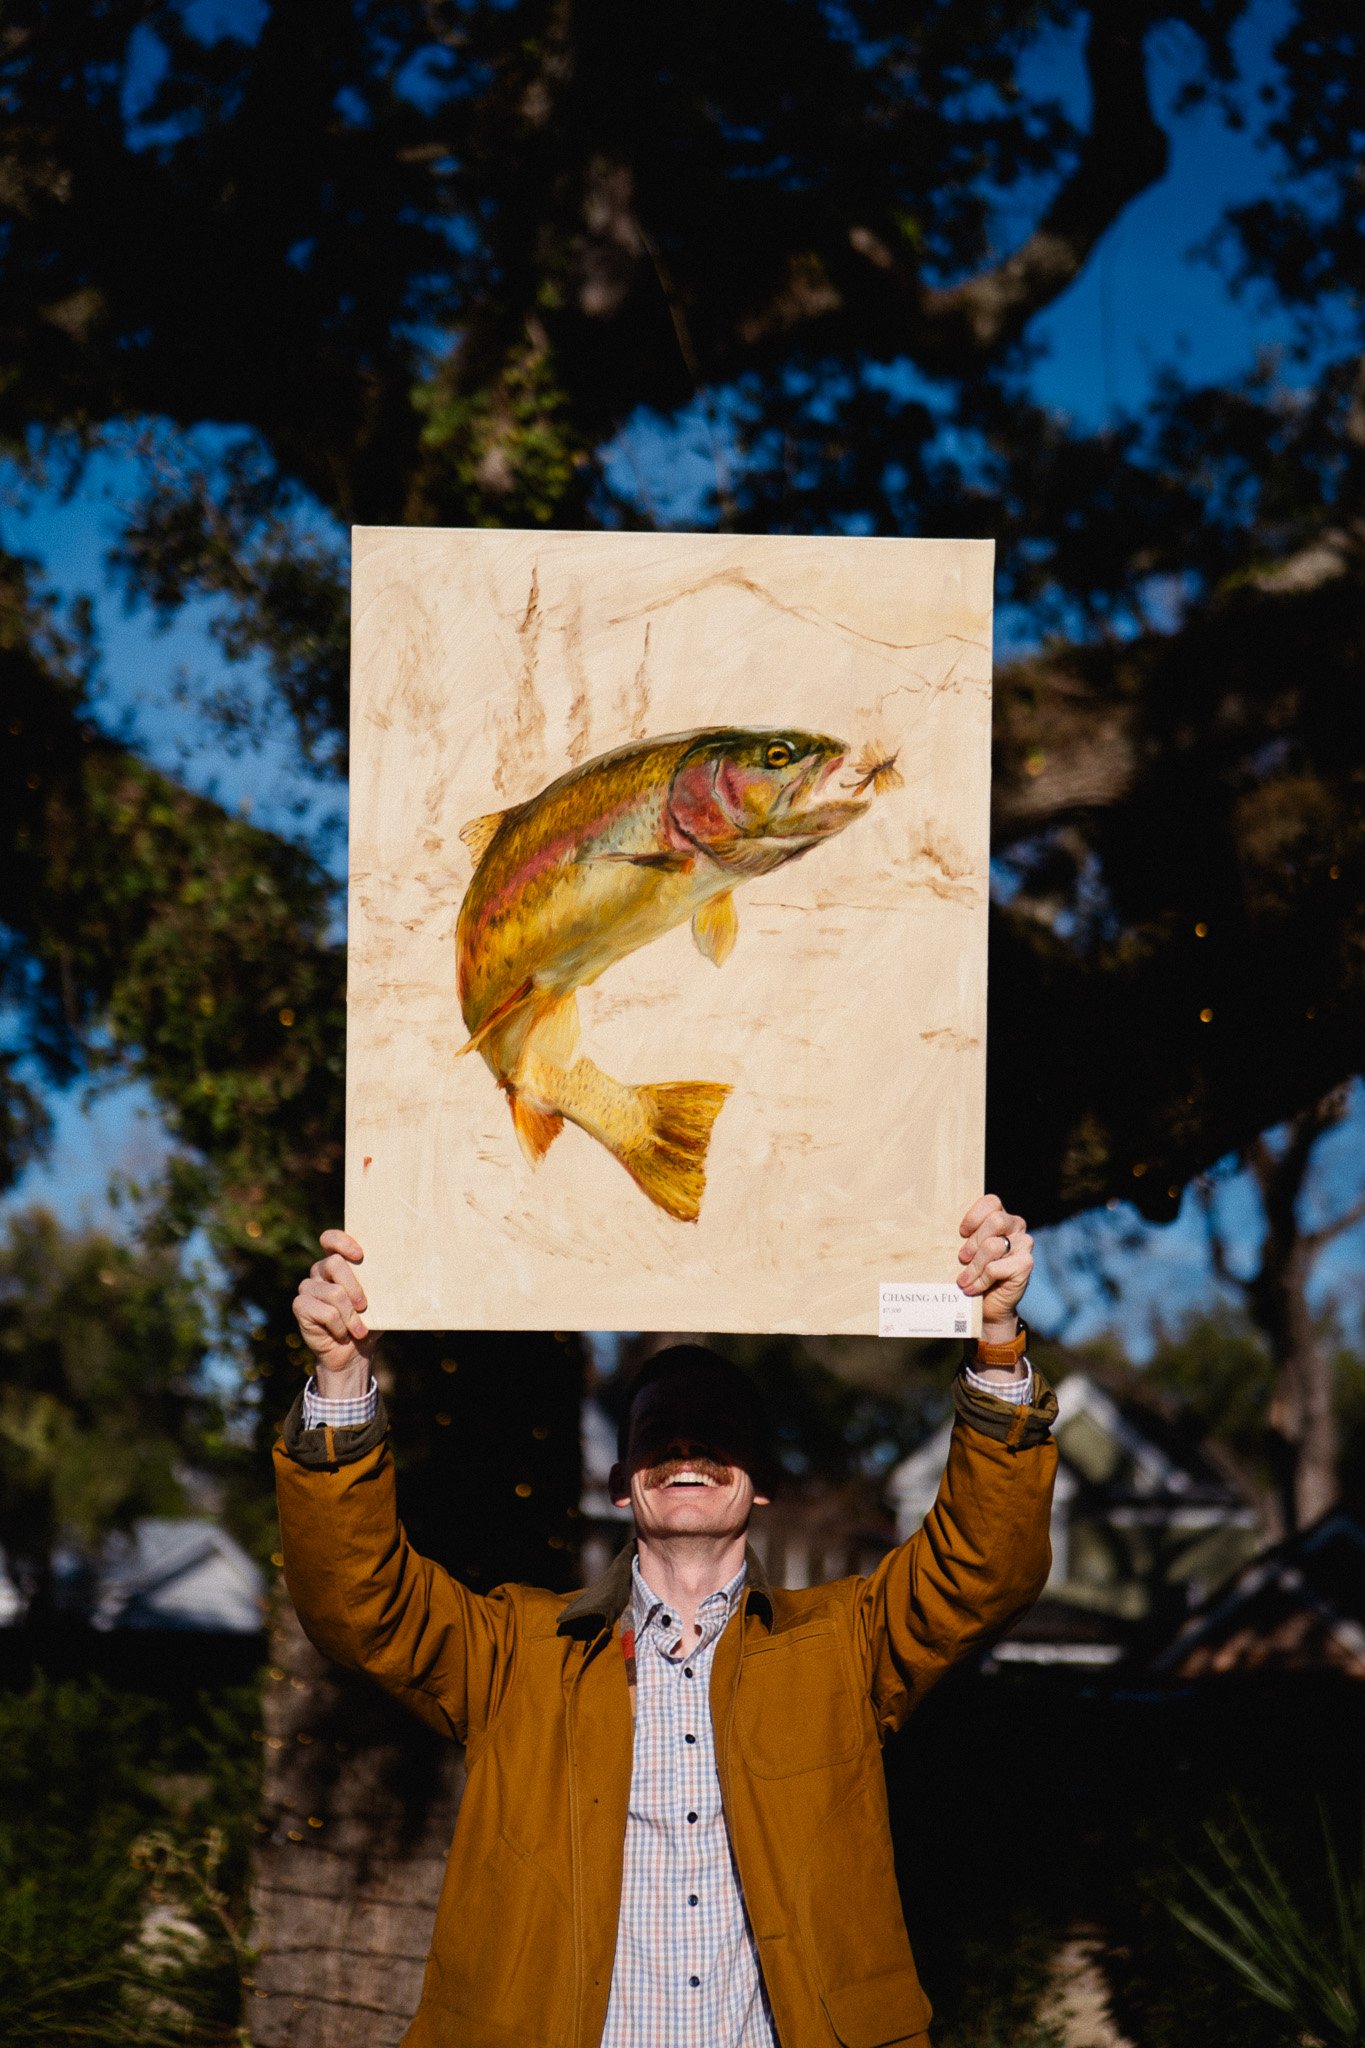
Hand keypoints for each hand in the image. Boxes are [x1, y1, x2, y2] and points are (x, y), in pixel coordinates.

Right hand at [292, 1229, 378, 1394]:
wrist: (353, 1353)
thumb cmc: (369, 1321)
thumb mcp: (381, 1301)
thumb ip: (385, 1283)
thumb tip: (412, 1272)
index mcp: (337, 1263)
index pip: (330, 1239)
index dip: (341, 1242)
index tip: (360, 1255)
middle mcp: (319, 1272)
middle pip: (333, 1264)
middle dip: (354, 1287)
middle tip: (365, 1306)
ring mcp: (308, 1288)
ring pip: (333, 1293)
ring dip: (351, 1316)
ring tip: (359, 1330)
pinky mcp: (301, 1306)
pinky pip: (324, 1312)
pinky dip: (339, 1326)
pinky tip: (341, 1334)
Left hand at [956, 1194, 1033, 1337]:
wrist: (988, 1305)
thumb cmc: (974, 1273)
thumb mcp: (966, 1250)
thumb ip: (964, 1237)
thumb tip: (939, 1227)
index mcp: (1001, 1217)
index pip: (991, 1202)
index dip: (974, 1216)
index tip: (961, 1233)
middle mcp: (1016, 1227)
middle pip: (995, 1221)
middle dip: (973, 1242)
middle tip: (962, 1258)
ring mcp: (1024, 1244)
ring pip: (993, 1246)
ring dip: (974, 1266)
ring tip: (963, 1280)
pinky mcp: (1026, 1264)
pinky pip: (996, 1268)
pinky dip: (981, 1280)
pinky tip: (973, 1288)